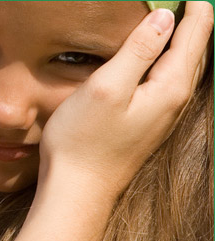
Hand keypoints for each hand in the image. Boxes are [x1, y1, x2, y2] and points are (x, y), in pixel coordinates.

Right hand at [0, 4, 212, 240]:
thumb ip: (138, 51)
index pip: (193, 38)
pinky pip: (167, 83)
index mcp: (169, 88)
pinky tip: (155, 60)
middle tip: (191, 2)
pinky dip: (167, 62)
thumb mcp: (108, 87)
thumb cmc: (85, 140)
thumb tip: (164, 18)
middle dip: (195, 23)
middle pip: (193, 53)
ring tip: (178, 21)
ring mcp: (160, 116)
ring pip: (181, 69)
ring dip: (182, 43)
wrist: (77, 189)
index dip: (195, 10)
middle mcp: (172, 102)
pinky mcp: (145, 125)